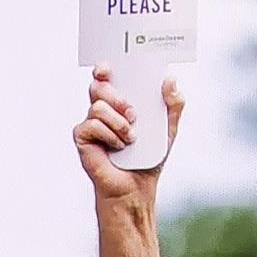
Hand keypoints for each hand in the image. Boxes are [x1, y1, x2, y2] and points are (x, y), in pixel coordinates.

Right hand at [73, 64, 182, 200]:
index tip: (108, 68)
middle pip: (98, 87)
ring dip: (119, 123)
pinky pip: (92, 125)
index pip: (106, 78)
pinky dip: (110, 136)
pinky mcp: (83, 138)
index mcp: (119, 104)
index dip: (103, 69)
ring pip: (98, 106)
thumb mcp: (167, 130)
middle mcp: (102, 111)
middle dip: (117, 97)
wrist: (135, 188)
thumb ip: (173, 105)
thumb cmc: (148, 160)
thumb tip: (171, 80)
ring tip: (130, 138)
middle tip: (133, 114)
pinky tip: (117, 147)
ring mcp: (90, 124)